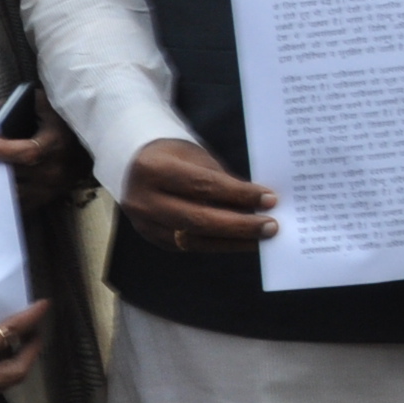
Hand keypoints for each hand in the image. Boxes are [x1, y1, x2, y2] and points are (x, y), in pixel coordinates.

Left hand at [0, 94, 86, 198]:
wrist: (91, 142)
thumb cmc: (64, 121)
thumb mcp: (46, 106)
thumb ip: (20, 104)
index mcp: (56, 145)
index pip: (24, 153)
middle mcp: (55, 170)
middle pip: (15, 175)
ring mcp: (53, 188)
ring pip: (16, 193)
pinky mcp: (50, 197)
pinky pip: (23, 203)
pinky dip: (6, 197)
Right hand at [120, 139, 275, 253]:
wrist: (132, 166)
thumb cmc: (172, 156)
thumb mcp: (194, 157)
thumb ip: (220, 180)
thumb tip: (256, 204)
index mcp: (152, 169)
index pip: (202, 185)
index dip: (238, 194)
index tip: (269, 199)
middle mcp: (143, 199)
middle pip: (198, 218)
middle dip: (239, 224)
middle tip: (271, 226)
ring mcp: (143, 223)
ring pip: (194, 239)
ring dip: (232, 241)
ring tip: (260, 239)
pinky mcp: (151, 237)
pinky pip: (189, 246)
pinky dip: (217, 244)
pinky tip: (239, 241)